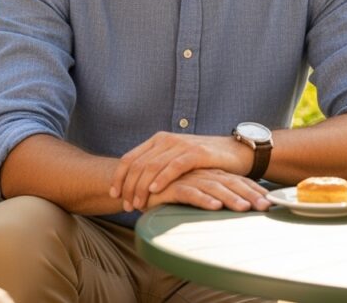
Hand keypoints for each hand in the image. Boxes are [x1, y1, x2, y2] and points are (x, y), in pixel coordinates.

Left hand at [108, 132, 249, 211]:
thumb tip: (136, 187)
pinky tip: (155, 192)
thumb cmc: (202, 162)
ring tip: (137, 205)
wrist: (234, 152)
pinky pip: (174, 166)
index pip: (130, 158)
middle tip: (126, 206)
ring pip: (152, 166)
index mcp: (157, 141)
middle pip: (138, 165)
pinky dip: (162, 179)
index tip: (113, 194)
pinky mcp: (196, 153)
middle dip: (129, 187)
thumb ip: (158, 168)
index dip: (119, 177)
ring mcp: (180, 145)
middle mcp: (166, 140)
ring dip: (142, 188)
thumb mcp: (175, 161)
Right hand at [142, 168, 270, 212]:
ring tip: (245, 208)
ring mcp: (186, 177)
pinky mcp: (170, 186)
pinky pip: (189, 192)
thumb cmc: (169, 190)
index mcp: (209, 172)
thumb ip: (210, 193)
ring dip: (230, 198)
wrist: (138, 184)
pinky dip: (203, 199)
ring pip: (212, 187)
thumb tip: (235, 203)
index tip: (271, 202)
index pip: (235, 179)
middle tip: (266, 207)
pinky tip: (215, 206)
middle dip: (249, 194)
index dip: (253, 189)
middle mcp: (200, 172)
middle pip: (229, 182)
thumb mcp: (194, 191)